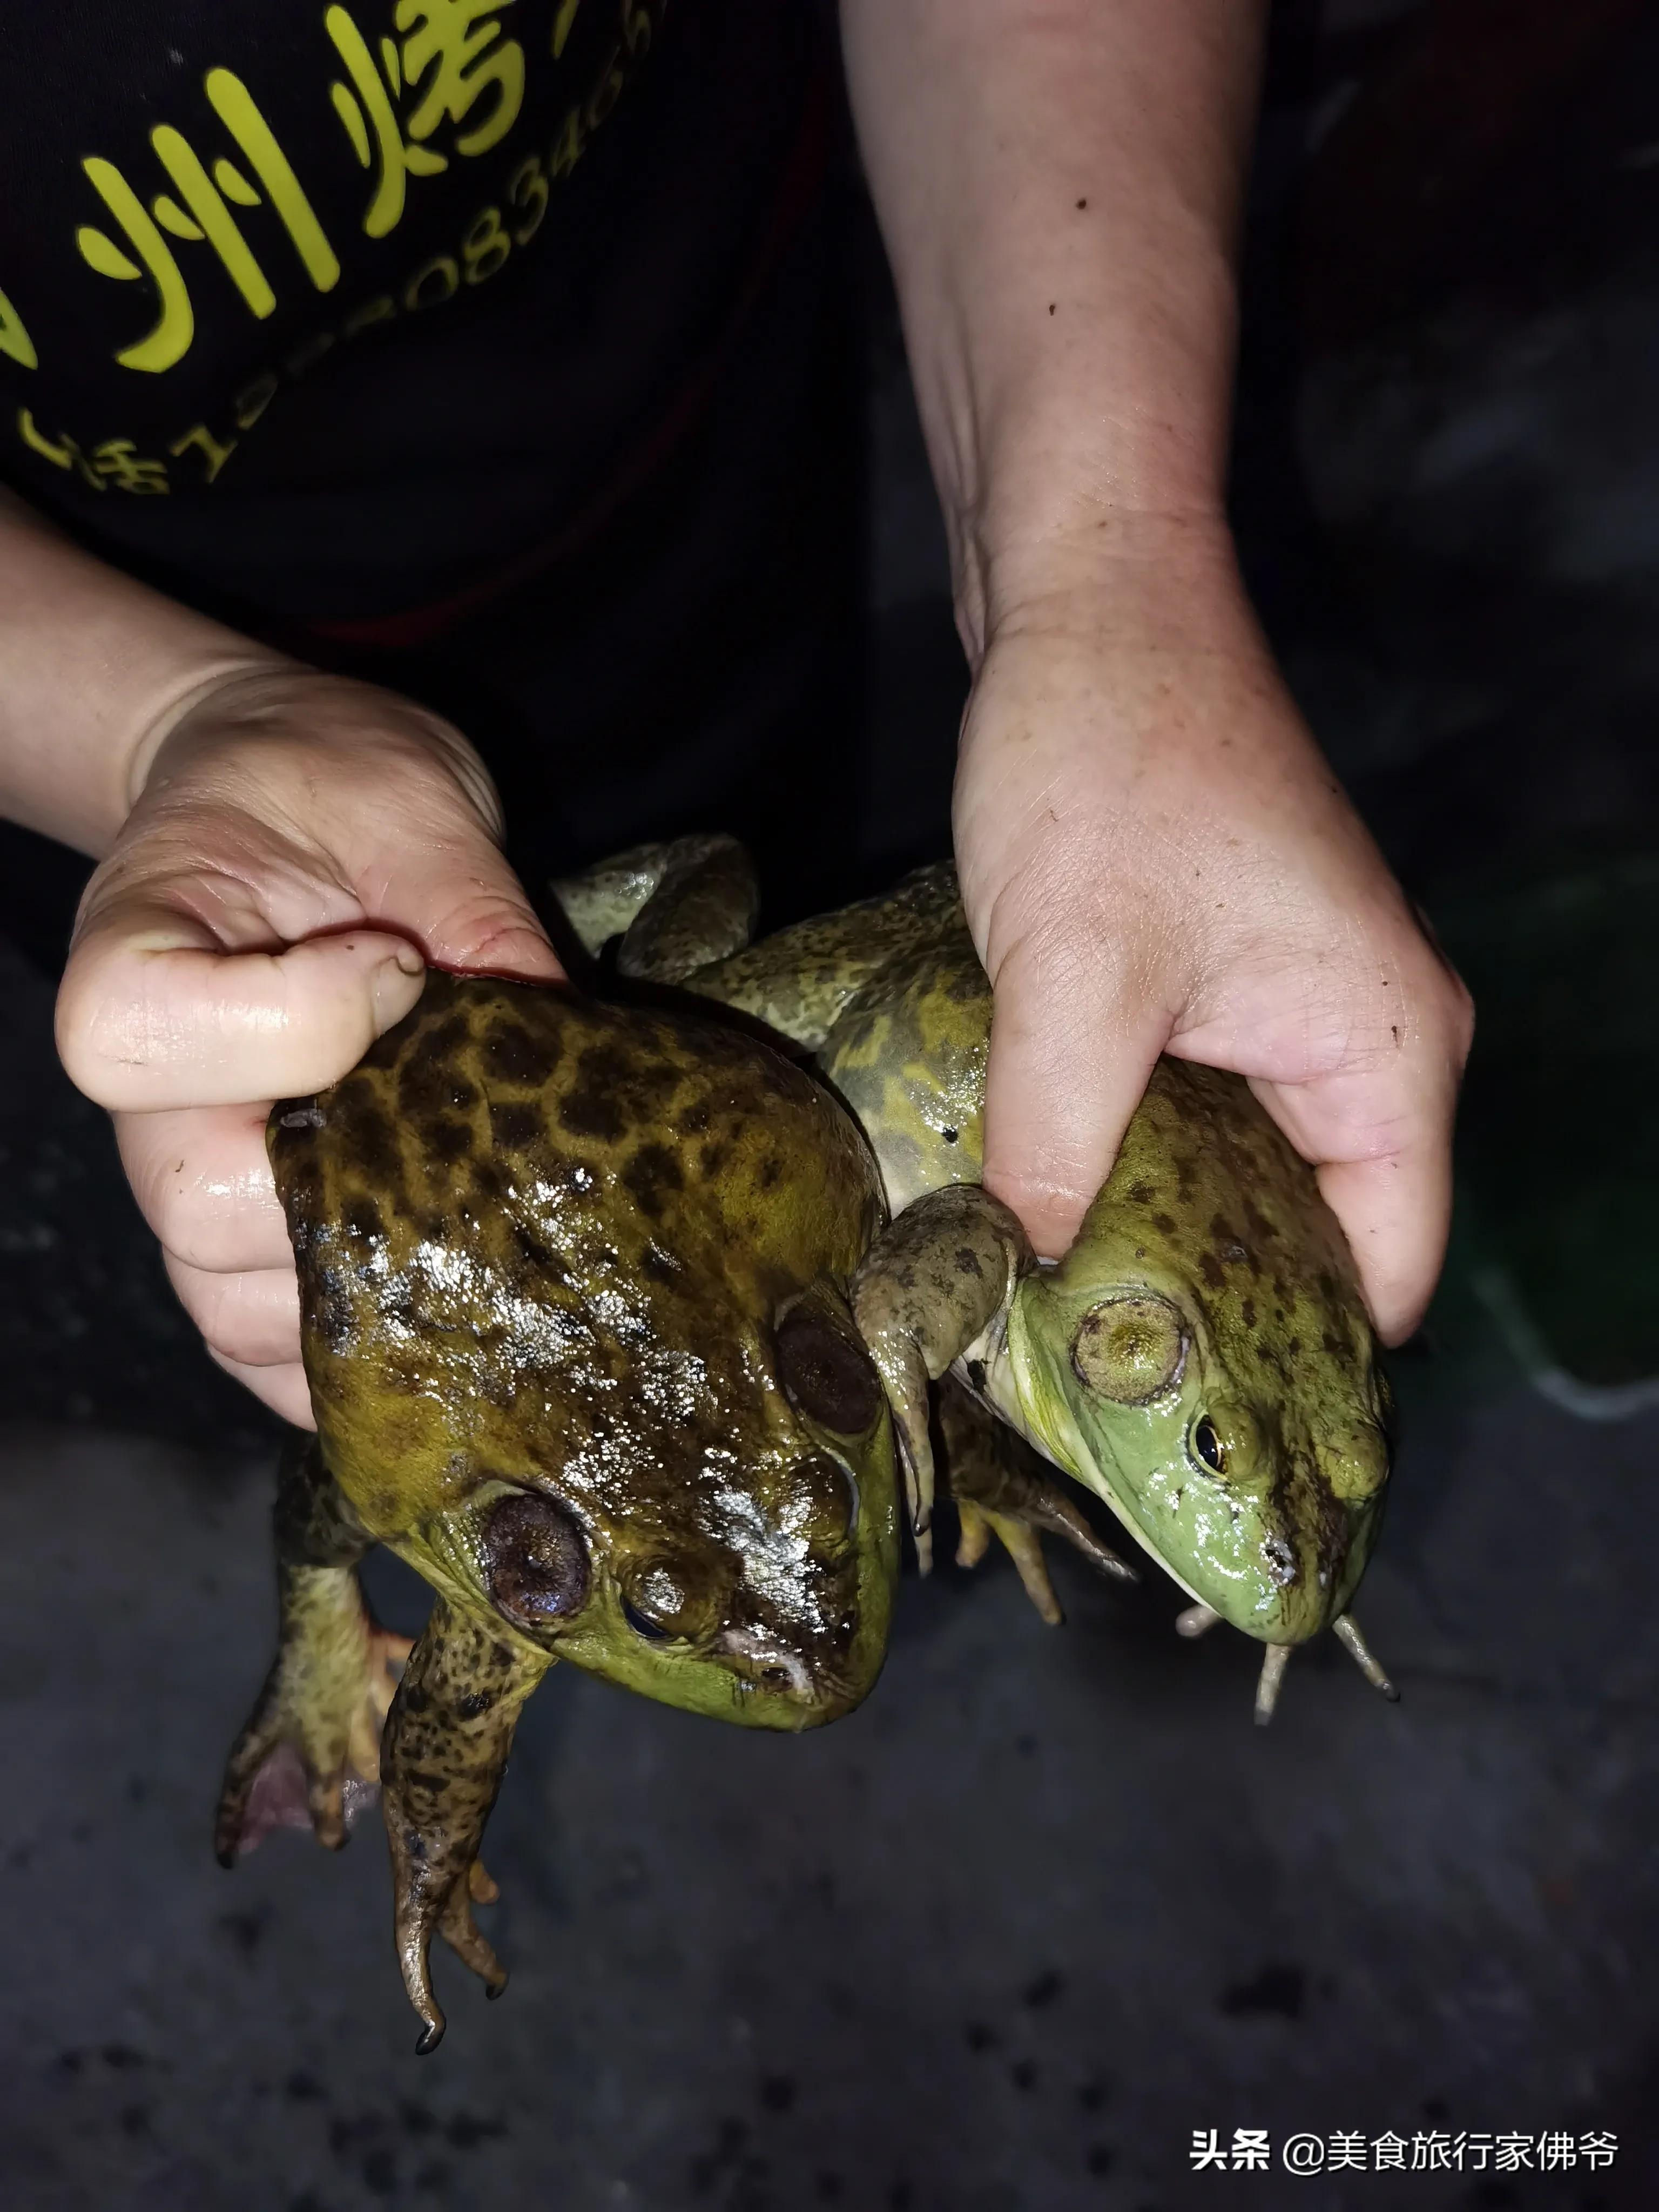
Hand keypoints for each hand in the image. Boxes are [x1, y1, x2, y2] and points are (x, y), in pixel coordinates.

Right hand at [56, 668, 560, 1422]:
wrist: (272, 804)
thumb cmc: (320, 782)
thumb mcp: (406, 796)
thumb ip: (469, 903)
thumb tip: (564, 1033)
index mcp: (137, 951)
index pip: (142, 1037)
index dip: (293, 1026)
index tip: (397, 968)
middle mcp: (142, 1095)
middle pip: (198, 1212)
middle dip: (362, 1190)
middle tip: (471, 1132)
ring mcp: (183, 1180)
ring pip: (238, 1307)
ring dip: (376, 1289)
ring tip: (486, 1221)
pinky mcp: (240, 1242)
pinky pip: (271, 1351)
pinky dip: (364, 1356)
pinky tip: (456, 1317)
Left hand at [954, 528, 1471, 1344]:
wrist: (1092, 599)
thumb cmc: (1108, 763)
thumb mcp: (1071, 978)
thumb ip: (1054, 1149)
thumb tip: (1009, 1285)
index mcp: (1387, 1054)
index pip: (1384, 1275)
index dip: (1290, 1359)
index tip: (1172, 1420)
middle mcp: (1371, 1044)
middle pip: (1320, 1238)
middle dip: (1209, 1304)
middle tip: (1077, 1377)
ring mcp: (1304, 1010)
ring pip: (1252, 1175)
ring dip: (1160, 1229)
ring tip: (1046, 1303)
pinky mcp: (1233, 981)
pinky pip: (1207, 1111)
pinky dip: (1138, 1157)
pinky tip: (1048, 1197)